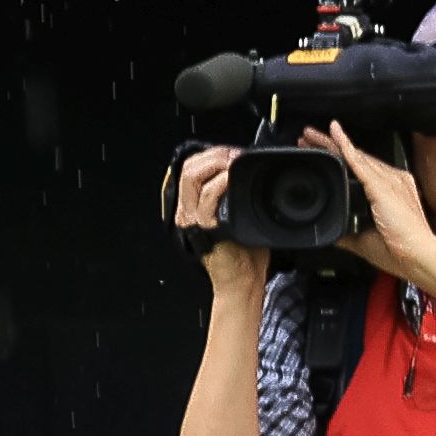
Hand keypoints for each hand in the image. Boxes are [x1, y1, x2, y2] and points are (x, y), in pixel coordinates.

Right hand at [173, 146, 255, 292]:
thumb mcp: (236, 217)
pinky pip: (208, 196)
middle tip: (236, 155)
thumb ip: (234, 197)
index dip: (211, 155)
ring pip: (192, 176)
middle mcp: (188, 213)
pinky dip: (222, 182)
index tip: (233, 153)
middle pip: (188, 168)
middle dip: (214, 154)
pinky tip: (234, 178)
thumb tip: (248, 176)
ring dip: (216, 162)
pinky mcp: (205, 227)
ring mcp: (194, 220)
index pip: (191, 169)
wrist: (243, 282)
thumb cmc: (244, 254)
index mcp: (192, 209)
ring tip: (235, 164)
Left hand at [306, 123, 435, 275]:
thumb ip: (348, 232)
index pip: (362, 168)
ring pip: (354, 156)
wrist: (417, 257)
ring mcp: (390, 180)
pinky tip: (333, 134)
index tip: (324, 151)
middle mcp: (393, 180)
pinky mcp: (383, 185)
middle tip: (309, 136)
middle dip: (331, 145)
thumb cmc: (399, 251)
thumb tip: (333, 232)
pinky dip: (345, 146)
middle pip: (356, 157)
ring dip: (331, 143)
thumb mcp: (365, 239)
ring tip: (309, 135)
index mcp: (391, 191)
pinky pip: (359, 162)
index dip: (342, 157)